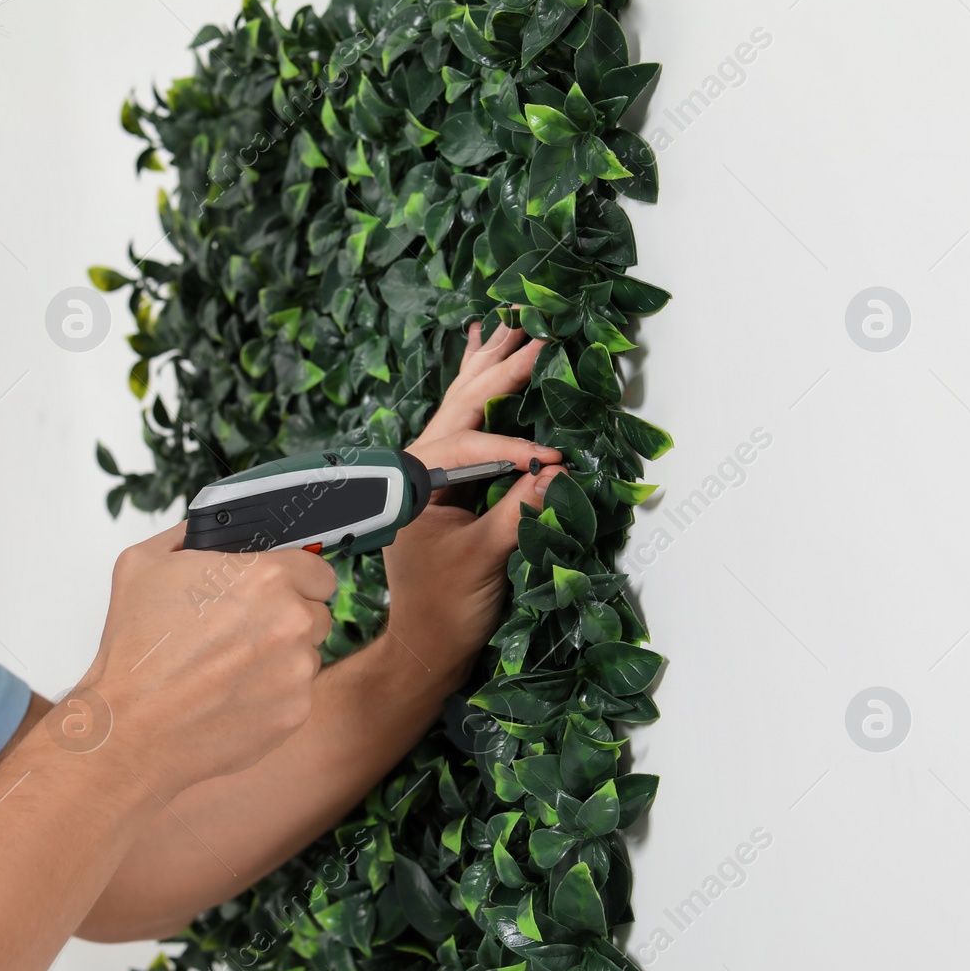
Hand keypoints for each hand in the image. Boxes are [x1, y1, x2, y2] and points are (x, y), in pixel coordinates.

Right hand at [75, 520, 338, 798]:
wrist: (132, 727)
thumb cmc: (136, 650)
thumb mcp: (143, 564)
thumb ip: (186, 537)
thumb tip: (203, 531)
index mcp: (266, 577)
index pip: (319, 572)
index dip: (298, 581)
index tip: (280, 592)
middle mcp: (291, 621)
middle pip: (316, 614)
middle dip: (288, 620)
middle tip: (245, 632)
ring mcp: (297, 670)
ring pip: (307, 656)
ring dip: (281, 659)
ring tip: (230, 668)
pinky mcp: (296, 711)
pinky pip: (297, 695)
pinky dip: (273, 695)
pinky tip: (232, 696)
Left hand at [379, 313, 568, 689]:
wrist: (427, 643)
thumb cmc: (448, 606)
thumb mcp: (486, 559)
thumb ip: (518, 512)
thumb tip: (556, 471)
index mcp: (413, 482)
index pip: (468, 444)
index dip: (515, 446)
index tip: (556, 455)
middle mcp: (414, 468)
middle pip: (459, 405)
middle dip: (498, 369)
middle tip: (535, 332)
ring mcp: (426, 472)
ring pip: (458, 407)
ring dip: (486, 368)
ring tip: (507, 326)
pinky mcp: (442, 481)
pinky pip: (461, 424)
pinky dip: (477, 392)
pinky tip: (479, 357)